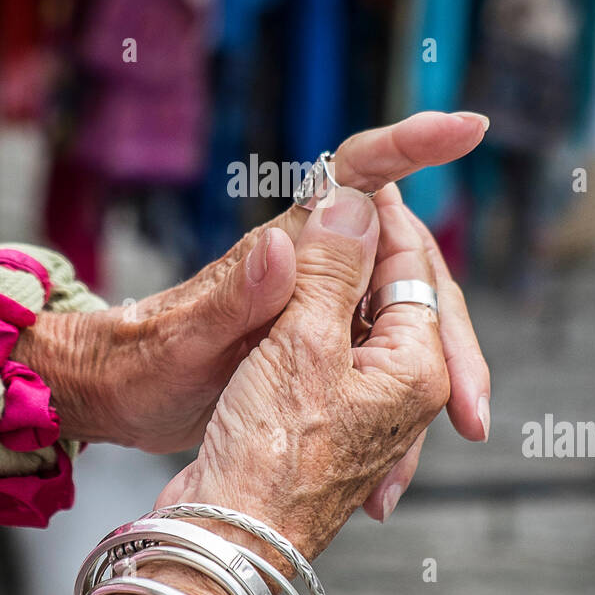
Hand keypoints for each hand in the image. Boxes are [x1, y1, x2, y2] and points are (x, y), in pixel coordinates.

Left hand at [21, 111, 488, 464]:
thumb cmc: (143, 364)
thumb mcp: (188, 342)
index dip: (413, 145)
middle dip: (454, 327)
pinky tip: (400, 468)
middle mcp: (311, 267)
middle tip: (476, 411)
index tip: (468, 126)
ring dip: (442, 375)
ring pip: (405, 318)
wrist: (117, 398)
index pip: (357, 177)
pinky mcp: (318, 341)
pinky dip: (405, 406)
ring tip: (461, 433)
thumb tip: (287, 239)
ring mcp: (319, 304)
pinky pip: (381, 359)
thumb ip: (238, 297)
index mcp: (287, 249)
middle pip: (408, 266)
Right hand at [155, 185, 457, 557]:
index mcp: (419, 368)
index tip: (340, 185)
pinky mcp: (329, 425)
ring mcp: (370, 411)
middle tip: (338, 206)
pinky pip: (334, 355)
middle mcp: (408, 392)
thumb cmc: (269, 451)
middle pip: (401, 295)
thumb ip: (333, 266)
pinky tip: (290, 314)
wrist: (228, 537)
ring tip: (313, 250)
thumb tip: (356, 201)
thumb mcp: (301, 341)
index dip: (379, 218)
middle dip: (371, 250)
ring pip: (364, 322)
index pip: (416, 268)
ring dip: (338, 287)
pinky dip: (316, 327)